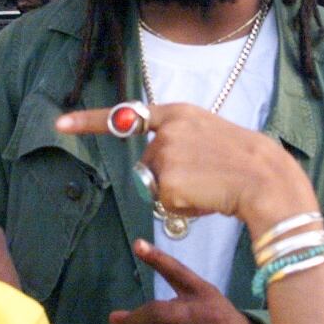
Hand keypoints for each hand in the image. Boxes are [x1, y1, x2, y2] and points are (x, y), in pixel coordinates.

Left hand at [56, 103, 317, 237]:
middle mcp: (165, 132)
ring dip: (176, 194)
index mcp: (176, 114)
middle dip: (168, 179)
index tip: (60, 124)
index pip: (123, 116)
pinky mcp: (166, 183)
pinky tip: (205, 198)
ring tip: (208, 186)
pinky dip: (183, 209)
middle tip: (205, 176)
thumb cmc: (241, 160)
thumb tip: (152, 172)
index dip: (88, 121)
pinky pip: (164, 205)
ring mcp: (164, 157)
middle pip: (146, 167)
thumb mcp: (208, 133)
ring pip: (154, 188)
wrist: (264, 177)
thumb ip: (177, 140)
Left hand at [108, 239, 269, 323]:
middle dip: (133, 319)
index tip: (137, 244)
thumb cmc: (216, 321)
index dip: (158, 258)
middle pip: (160, 312)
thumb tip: (121, 317)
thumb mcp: (202, 301)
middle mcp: (206, 314)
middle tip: (116, 322)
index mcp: (204, 292)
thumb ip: (168, 303)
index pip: (179, 272)